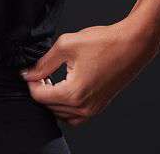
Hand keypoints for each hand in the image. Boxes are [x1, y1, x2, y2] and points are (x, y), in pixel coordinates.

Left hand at [18, 17, 159, 126]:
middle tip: (40, 72)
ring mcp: (92, 110)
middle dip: (41, 90)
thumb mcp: (66, 45)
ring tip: (50, 79)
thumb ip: (44, 63)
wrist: (131, 45)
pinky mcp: (98, 107)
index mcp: (73, 93)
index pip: (40, 96)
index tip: (29, 70)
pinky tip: (64, 87)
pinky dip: (65, 107)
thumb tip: (28, 74)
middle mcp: (83, 108)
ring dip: (52, 99)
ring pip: (61, 114)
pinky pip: (75, 116)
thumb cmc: (102, 43)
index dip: (30, 82)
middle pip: (49, 107)